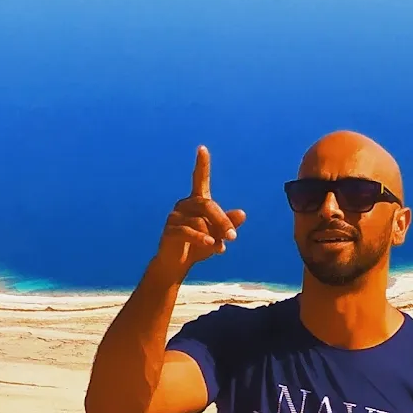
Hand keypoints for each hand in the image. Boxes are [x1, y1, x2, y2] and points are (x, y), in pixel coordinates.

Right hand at [154, 146, 245, 277]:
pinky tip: (211, 245)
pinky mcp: (169, 230)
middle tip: (234, 236)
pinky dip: (201, 238)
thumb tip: (242, 213)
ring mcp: (175, 216)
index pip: (199, 179)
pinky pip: (188, 231)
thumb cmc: (199, 245)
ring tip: (219, 247)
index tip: (202, 148)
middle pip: (207, 205)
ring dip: (213, 235)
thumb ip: (229, 224)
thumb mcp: (218, 235)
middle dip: (222, 220)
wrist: (177, 264)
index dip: (201, 164)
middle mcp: (185, 204)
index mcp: (197, 201)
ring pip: (199, 221)